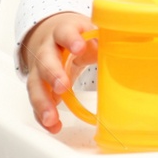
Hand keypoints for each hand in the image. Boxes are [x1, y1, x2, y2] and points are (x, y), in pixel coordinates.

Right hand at [20, 12, 95, 132]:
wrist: (51, 34)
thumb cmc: (76, 35)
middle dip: (53, 74)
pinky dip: (42, 114)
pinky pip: (36, 100)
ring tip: (51, 118)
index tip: (79, 48)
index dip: (71, 39)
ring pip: (36, 84)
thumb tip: (121, 49)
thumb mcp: (89, 31)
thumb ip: (102, 40)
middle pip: (45, 60)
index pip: (65, 32)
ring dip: (43, 102)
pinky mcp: (37, 85)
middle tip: (62, 87)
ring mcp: (38, 68)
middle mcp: (47, 49)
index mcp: (63, 32)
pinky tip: (52, 125)